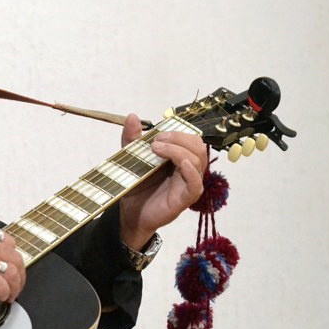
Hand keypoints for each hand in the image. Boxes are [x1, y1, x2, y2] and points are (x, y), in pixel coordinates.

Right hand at [0, 222, 25, 302]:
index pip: (8, 240)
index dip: (12, 256)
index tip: (10, 266)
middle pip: (15, 257)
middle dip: (19, 274)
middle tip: (16, 285)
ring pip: (12, 272)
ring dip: (15, 287)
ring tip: (10, 295)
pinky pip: (0, 284)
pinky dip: (4, 293)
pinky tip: (0, 298)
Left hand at [119, 113, 207, 249]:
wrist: (129, 212)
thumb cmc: (136, 185)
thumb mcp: (132, 158)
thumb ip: (132, 139)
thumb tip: (132, 116)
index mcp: (178, 158)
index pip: (190, 138)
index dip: (178, 131)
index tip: (158, 132)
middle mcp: (187, 169)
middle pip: (197, 147)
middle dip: (179, 138)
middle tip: (158, 139)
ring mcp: (188, 183)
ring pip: (198, 161)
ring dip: (179, 151)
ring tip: (157, 148)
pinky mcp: (185, 198)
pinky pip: (196, 183)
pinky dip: (192, 172)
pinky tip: (182, 164)